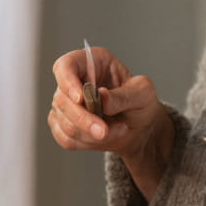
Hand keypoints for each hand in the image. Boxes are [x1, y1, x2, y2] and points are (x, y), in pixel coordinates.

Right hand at [47, 46, 173, 198]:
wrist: (140, 128)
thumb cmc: (141, 103)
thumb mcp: (143, 93)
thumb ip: (124, 94)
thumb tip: (102, 96)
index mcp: (90, 63)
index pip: (65, 66)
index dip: (67, 81)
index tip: (80, 99)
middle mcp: (74, 81)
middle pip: (61, 99)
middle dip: (83, 119)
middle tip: (104, 131)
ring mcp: (65, 104)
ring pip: (64, 122)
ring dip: (91, 134)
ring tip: (118, 129)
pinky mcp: (63, 125)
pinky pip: (65, 138)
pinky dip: (86, 143)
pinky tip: (104, 137)